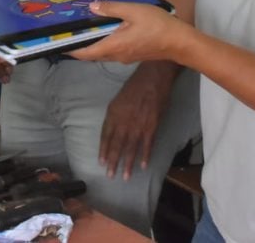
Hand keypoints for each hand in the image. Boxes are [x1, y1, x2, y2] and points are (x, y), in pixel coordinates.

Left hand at [69, 0, 187, 64]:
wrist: (180, 43)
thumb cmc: (157, 26)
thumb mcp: (134, 11)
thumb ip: (112, 8)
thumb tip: (92, 7)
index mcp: (112, 46)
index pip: (84, 52)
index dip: (70, 49)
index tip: (57, 43)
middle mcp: (115, 55)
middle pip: (91, 54)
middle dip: (78, 45)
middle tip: (68, 31)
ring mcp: (124, 57)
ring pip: (101, 53)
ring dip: (91, 44)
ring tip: (84, 28)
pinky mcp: (132, 54)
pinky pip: (111, 50)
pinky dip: (103, 42)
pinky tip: (104, 30)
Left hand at [99, 63, 176, 179]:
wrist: (152, 78)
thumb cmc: (134, 86)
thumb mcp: (117, 100)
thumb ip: (114, 116)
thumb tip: (112, 130)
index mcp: (113, 114)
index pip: (105, 136)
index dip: (103, 150)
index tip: (101, 162)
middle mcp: (123, 121)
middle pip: (116, 145)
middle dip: (113, 162)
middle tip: (110, 176)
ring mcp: (138, 125)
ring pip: (131, 148)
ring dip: (128, 164)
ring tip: (125, 176)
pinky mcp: (152, 126)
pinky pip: (147, 144)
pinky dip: (145, 156)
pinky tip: (143, 166)